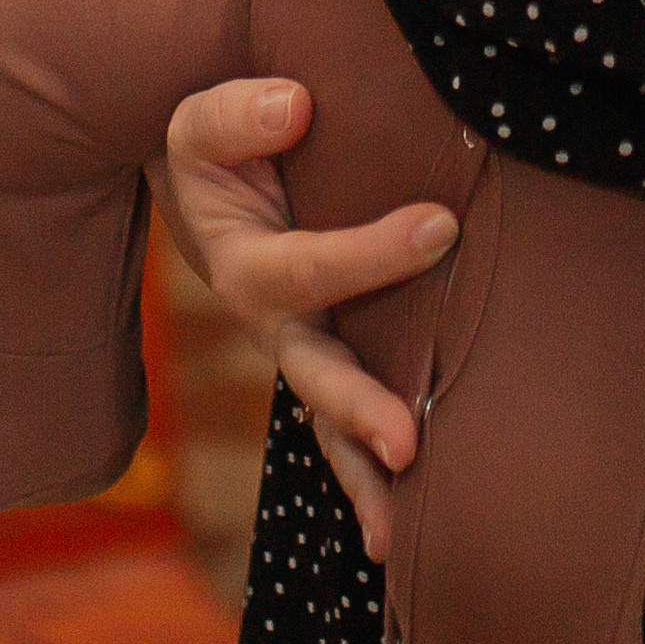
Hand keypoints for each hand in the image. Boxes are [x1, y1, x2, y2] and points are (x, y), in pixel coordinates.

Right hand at [147, 78, 455, 563]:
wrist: (210, 183)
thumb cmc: (217, 148)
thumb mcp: (201, 122)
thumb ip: (238, 115)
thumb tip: (295, 108)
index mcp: (242, 265)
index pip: (308, 266)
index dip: (373, 251)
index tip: (443, 223)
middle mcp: (271, 326)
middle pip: (314, 376)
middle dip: (359, 410)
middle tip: (407, 443)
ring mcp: (301, 352)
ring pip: (330, 421)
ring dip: (365, 474)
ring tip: (404, 535)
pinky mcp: (333, 359)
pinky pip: (348, 424)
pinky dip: (371, 475)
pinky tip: (411, 527)